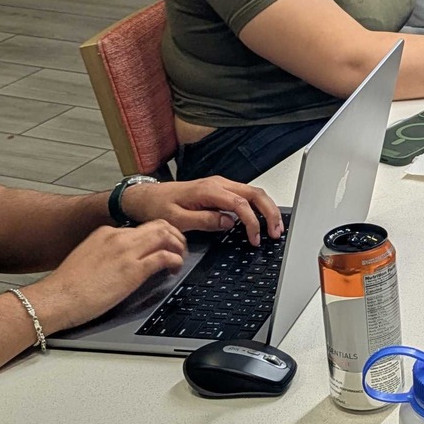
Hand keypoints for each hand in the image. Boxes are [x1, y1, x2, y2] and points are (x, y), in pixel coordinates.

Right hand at [31, 223, 188, 331]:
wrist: (57, 297)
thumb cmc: (68, 286)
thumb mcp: (88, 258)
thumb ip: (106, 253)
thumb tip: (121, 261)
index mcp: (106, 233)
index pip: (142, 226)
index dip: (159, 235)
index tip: (164, 244)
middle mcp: (118, 237)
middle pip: (159, 225)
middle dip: (175, 236)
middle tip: (179, 250)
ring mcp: (126, 252)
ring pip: (166, 235)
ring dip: (178, 246)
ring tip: (179, 259)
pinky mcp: (133, 270)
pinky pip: (165, 257)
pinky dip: (175, 261)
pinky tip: (174, 270)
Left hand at [120, 177, 282, 243]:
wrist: (146, 197)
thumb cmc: (158, 207)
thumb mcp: (177, 220)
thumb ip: (205, 220)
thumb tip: (228, 222)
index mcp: (209, 190)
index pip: (241, 204)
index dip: (252, 222)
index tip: (254, 239)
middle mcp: (217, 184)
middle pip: (255, 194)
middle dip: (270, 213)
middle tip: (276, 232)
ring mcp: (219, 185)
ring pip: (253, 193)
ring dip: (266, 210)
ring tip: (273, 228)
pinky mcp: (219, 190)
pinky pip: (244, 196)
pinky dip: (257, 207)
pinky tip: (260, 220)